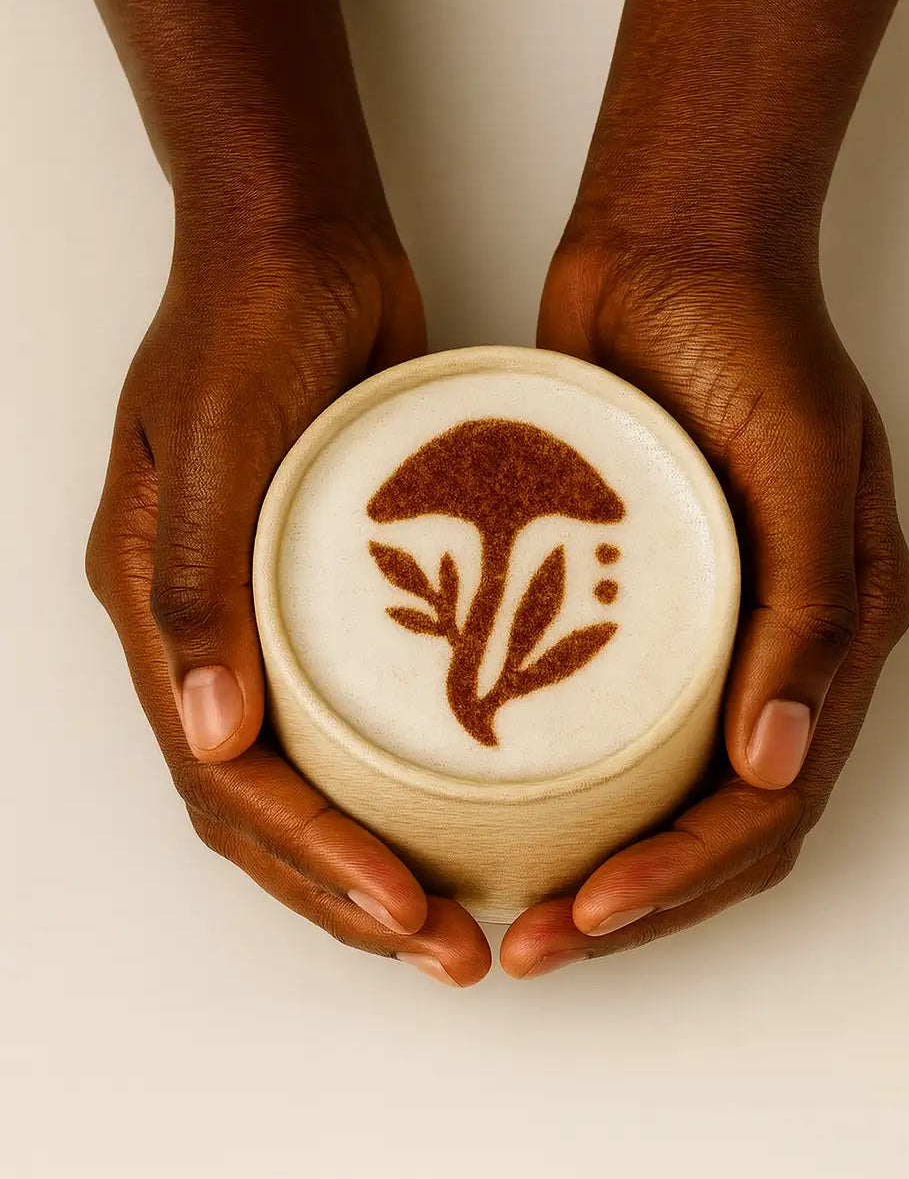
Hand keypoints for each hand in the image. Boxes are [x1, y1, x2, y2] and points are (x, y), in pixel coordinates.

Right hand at [86, 222, 490, 986]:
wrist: (297, 242)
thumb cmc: (248, 320)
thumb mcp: (215, 436)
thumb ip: (200, 581)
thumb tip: (212, 739)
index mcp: (157, 610)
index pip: (226, 784)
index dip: (308, 863)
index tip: (402, 914)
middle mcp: (205, 632)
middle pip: (264, 810)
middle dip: (347, 894)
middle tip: (449, 950)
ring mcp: (265, 617)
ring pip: (311, 780)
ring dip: (377, 856)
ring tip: (461, 914)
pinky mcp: (328, 594)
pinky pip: (356, 714)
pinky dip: (400, 780)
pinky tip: (467, 808)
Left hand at [501, 240, 908, 976]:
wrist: (672, 249)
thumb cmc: (751, 338)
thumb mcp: (807, 461)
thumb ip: (810, 613)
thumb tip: (779, 761)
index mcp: (840, 633)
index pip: (772, 805)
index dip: (685, 878)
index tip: (590, 915)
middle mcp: (778, 651)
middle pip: (720, 826)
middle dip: (637, 902)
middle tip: (538, 944)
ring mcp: (707, 633)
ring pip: (663, 792)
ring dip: (601, 863)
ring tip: (518, 907)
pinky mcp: (637, 607)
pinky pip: (612, 721)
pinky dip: (573, 785)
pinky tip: (503, 808)